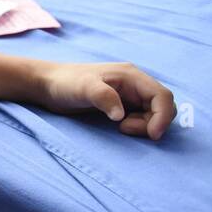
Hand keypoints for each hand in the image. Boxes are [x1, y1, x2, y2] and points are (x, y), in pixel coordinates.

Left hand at [36, 62, 175, 139]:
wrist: (49, 85)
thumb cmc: (65, 83)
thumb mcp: (82, 89)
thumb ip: (102, 97)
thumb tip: (121, 116)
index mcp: (131, 76)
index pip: (162, 95)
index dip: (163, 116)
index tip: (152, 134)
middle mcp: (135, 84)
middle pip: (162, 106)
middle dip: (153, 122)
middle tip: (125, 129)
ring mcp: (130, 95)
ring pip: (154, 114)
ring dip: (144, 125)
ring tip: (120, 127)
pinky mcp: (123, 105)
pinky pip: (143, 118)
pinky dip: (138, 126)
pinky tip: (119, 126)